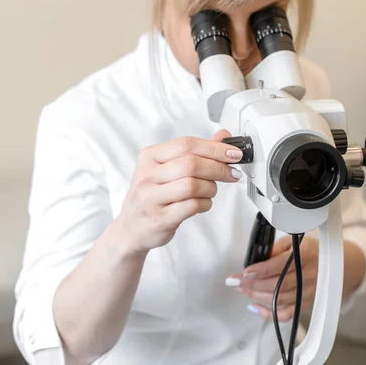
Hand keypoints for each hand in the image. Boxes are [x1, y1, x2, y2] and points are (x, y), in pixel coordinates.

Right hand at [114, 130, 242, 253]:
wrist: (131, 228)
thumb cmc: (152, 195)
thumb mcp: (167, 169)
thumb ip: (195, 152)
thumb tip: (223, 135)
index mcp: (149, 157)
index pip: (186, 144)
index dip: (215, 148)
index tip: (234, 154)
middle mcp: (147, 175)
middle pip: (191, 164)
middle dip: (218, 168)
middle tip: (232, 173)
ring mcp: (151, 198)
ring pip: (193, 185)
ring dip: (211, 188)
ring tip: (211, 191)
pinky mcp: (160, 218)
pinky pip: (192, 206)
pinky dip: (205, 203)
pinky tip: (203, 203)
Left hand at [227, 236, 318, 320]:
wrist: (336, 265)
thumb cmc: (312, 250)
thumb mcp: (295, 241)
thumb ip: (277, 248)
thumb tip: (258, 259)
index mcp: (305, 255)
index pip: (280, 265)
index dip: (261, 270)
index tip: (245, 272)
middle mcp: (308, 275)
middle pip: (277, 285)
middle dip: (253, 284)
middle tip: (236, 282)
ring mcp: (307, 292)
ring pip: (279, 300)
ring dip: (256, 296)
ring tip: (242, 289)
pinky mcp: (305, 304)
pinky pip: (286, 314)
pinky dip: (269, 314)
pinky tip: (255, 307)